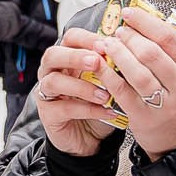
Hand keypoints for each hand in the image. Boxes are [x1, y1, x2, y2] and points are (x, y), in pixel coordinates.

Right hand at [33, 27, 121, 157]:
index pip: (71, 38)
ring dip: (81, 86)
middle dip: (75, 57)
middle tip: (96, 62)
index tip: (105, 44)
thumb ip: (113, 68)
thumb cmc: (98, 104)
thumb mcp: (108, 83)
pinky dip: (87, 109)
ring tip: (105, 95)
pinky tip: (106, 111)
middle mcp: (52, 72)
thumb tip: (129, 52)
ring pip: (54, 82)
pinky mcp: (48, 115)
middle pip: (52, 55)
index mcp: (67, 58)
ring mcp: (46, 93)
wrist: (91, 137)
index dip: (87, 39)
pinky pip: (64, 108)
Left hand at [92, 8, 175, 158]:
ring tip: (107, 44)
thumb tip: (143, 21)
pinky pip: (122, 90)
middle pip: (152, 53)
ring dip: (118, 53)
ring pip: (137, 72)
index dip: (146, 22)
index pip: (171, 38)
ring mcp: (165, 105)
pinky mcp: (144, 117)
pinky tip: (100, 64)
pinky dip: (108, 74)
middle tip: (117, 31)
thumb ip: (170, 53)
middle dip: (130, 37)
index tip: (129, 14)